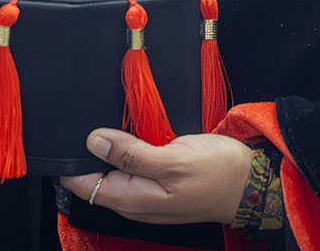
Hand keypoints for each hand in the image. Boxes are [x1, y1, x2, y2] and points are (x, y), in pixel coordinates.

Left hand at [58, 128, 254, 225]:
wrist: (250, 183)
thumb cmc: (217, 173)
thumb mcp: (173, 159)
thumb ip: (131, 153)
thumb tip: (93, 141)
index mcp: (132, 198)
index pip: (81, 184)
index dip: (71, 160)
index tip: (69, 133)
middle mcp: (133, 200)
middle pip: (93, 176)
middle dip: (88, 150)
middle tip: (91, 118)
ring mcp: (145, 193)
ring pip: (111, 169)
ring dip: (108, 147)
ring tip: (111, 121)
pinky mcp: (156, 182)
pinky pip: (130, 166)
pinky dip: (126, 148)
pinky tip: (132, 131)